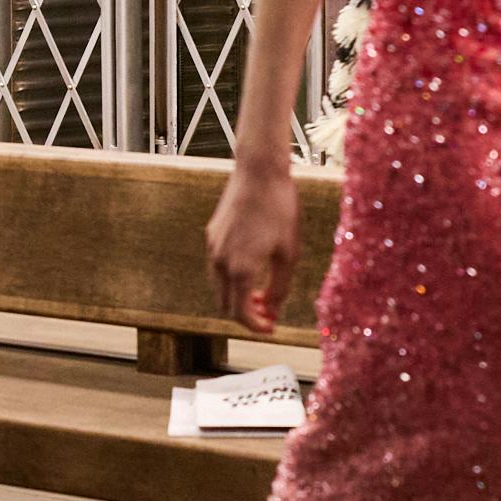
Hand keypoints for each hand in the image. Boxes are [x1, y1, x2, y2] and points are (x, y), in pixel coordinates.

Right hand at [205, 153, 299, 336]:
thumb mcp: (289, 252)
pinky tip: (251, 268)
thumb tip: (273, 309)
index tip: (271, 328)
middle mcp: (221, 262)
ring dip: (238, 296)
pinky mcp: (211, 235)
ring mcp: (213, 248)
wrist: (259, 172)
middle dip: (247, 314)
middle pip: (227, 305)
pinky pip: (217, 267)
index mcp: (241, 270)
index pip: (241, 314)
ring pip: (219, 287)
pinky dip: (231, 278)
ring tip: (261, 292)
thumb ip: (280, 286)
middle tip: (269, 313)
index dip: (256, 326)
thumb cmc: (280, 208)